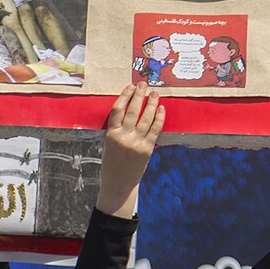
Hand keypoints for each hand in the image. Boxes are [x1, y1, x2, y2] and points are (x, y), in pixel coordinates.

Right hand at [98, 83, 164, 217]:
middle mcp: (124, 137)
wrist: (119, 184)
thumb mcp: (108, 145)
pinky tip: (161, 108)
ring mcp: (137, 142)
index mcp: (111, 135)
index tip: (130, 87)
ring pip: (146, 118)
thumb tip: (128, 110)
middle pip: (133, 111)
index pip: (117, 110)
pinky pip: (155, 129)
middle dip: (139, 95)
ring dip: (151, 103)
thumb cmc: (112, 164)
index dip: (124, 96)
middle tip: (144, 84)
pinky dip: (159, 118)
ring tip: (154, 93)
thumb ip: (116, 129)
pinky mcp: (148, 148)